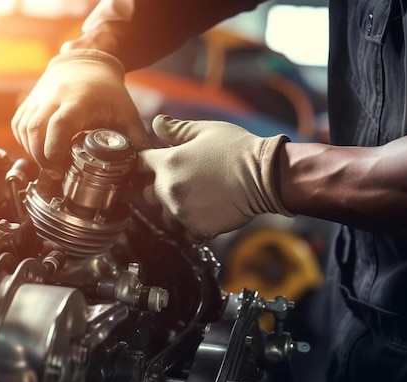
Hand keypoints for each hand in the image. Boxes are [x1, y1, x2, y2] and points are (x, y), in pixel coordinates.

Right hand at [11, 49, 149, 179]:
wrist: (86, 62)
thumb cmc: (108, 91)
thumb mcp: (127, 114)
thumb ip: (137, 141)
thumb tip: (145, 169)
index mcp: (78, 101)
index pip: (58, 125)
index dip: (54, 149)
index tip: (60, 168)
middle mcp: (54, 97)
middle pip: (35, 129)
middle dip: (41, 157)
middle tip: (54, 173)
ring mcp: (39, 98)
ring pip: (23, 128)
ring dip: (32, 151)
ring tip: (48, 165)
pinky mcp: (30, 102)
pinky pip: (18, 125)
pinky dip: (24, 142)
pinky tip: (38, 152)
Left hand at [137, 115, 292, 241]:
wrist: (266, 176)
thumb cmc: (238, 150)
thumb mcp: (205, 131)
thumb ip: (176, 130)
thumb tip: (157, 123)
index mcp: (167, 163)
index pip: (141, 162)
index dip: (148, 161)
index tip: (157, 162)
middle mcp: (169, 189)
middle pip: (147, 193)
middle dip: (159, 187)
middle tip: (182, 181)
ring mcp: (182, 212)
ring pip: (165, 215)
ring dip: (174, 209)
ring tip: (195, 199)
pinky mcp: (198, 229)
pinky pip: (185, 232)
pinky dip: (192, 225)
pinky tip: (206, 213)